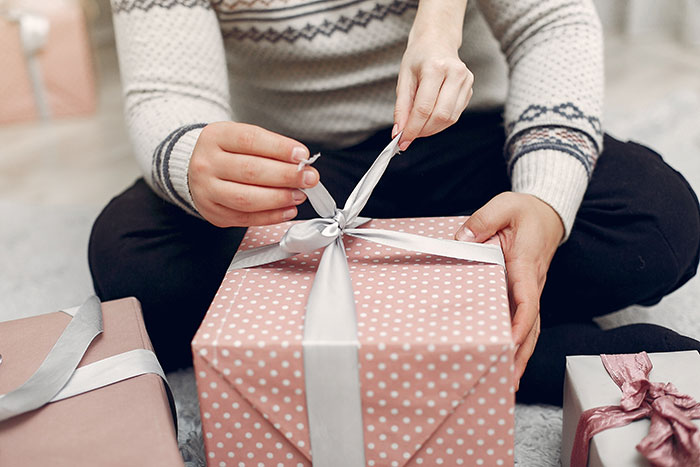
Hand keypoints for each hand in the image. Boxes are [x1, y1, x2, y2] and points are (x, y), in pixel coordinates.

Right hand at [188, 122, 318, 226]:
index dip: (279, 148)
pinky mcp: (213, 212)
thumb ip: (269, 148)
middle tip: (309, 178)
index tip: (302, 155)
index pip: (250, 140)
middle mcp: (207, 163)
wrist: (195, 169)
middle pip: (250, 170)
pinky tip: (288, 210)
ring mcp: (206, 190)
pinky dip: (271, 216)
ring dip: (279, 198)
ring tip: (299, 195)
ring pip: (247, 198)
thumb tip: (300, 163)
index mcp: (216, 137)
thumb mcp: (241, 138)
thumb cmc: (226, 152)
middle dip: (286, 176)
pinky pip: (245, 218)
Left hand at [393, 31, 472, 150]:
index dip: (412, 128)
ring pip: (450, 118)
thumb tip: (399, 131)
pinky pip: (455, 115)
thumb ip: (401, 107)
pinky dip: (440, 122)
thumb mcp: (404, 78)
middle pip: (440, 115)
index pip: (424, 108)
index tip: (401, 140)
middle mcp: (455, 74)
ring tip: (418, 127)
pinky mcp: (470, 89)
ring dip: (432, 129)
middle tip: (409, 136)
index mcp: (436, 68)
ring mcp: (466, 81)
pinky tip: (429, 119)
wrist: (437, 40)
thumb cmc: (419, 57)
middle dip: (423, 131)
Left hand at [454, 192, 563, 389]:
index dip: (520, 323)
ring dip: (522, 354)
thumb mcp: (504, 206)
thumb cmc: (526, 212)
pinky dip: (519, 342)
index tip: (511, 342)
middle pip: (532, 324)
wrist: (548, 214)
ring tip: (509, 380)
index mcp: (526, 264)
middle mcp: (532, 282)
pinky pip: (524, 320)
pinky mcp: (525, 292)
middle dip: (522, 353)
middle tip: (509, 377)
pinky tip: (509, 358)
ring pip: (531, 327)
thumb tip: (462, 240)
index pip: (527, 299)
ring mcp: (530, 290)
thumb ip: (482, 221)